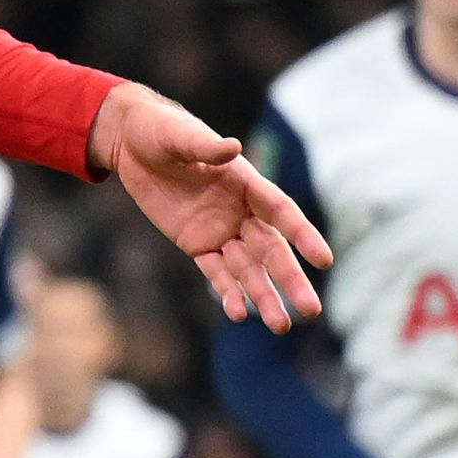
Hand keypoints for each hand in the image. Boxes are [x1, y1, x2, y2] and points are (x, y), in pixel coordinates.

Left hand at [90, 84, 330, 328]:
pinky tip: (239, 313)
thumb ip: (205, 147)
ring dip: (264, 295)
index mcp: (246, 182)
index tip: (324, 260)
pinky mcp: (197, 244)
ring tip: (279, 325)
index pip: (281, 212)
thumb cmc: (162, 132)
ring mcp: (220, 231)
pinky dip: (227, 292)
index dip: (303, 235)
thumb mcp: (179, 137)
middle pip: (271, 250)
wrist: (133, 144)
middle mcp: (240, 211)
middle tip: (311, 310)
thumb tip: (232, 147)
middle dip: (290, 279)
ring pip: (248, 269)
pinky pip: (216, 272)